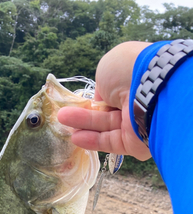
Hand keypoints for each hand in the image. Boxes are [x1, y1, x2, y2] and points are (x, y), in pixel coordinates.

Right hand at [58, 41, 151, 160]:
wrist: (151, 89)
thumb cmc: (129, 70)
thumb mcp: (107, 69)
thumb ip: (100, 87)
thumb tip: (100, 102)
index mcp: (133, 81)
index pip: (112, 95)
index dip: (95, 99)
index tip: (79, 102)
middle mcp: (136, 104)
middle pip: (105, 113)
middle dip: (84, 114)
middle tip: (63, 114)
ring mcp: (135, 125)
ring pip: (105, 127)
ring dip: (82, 125)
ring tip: (62, 122)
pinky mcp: (134, 145)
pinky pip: (109, 142)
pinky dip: (92, 140)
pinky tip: (75, 137)